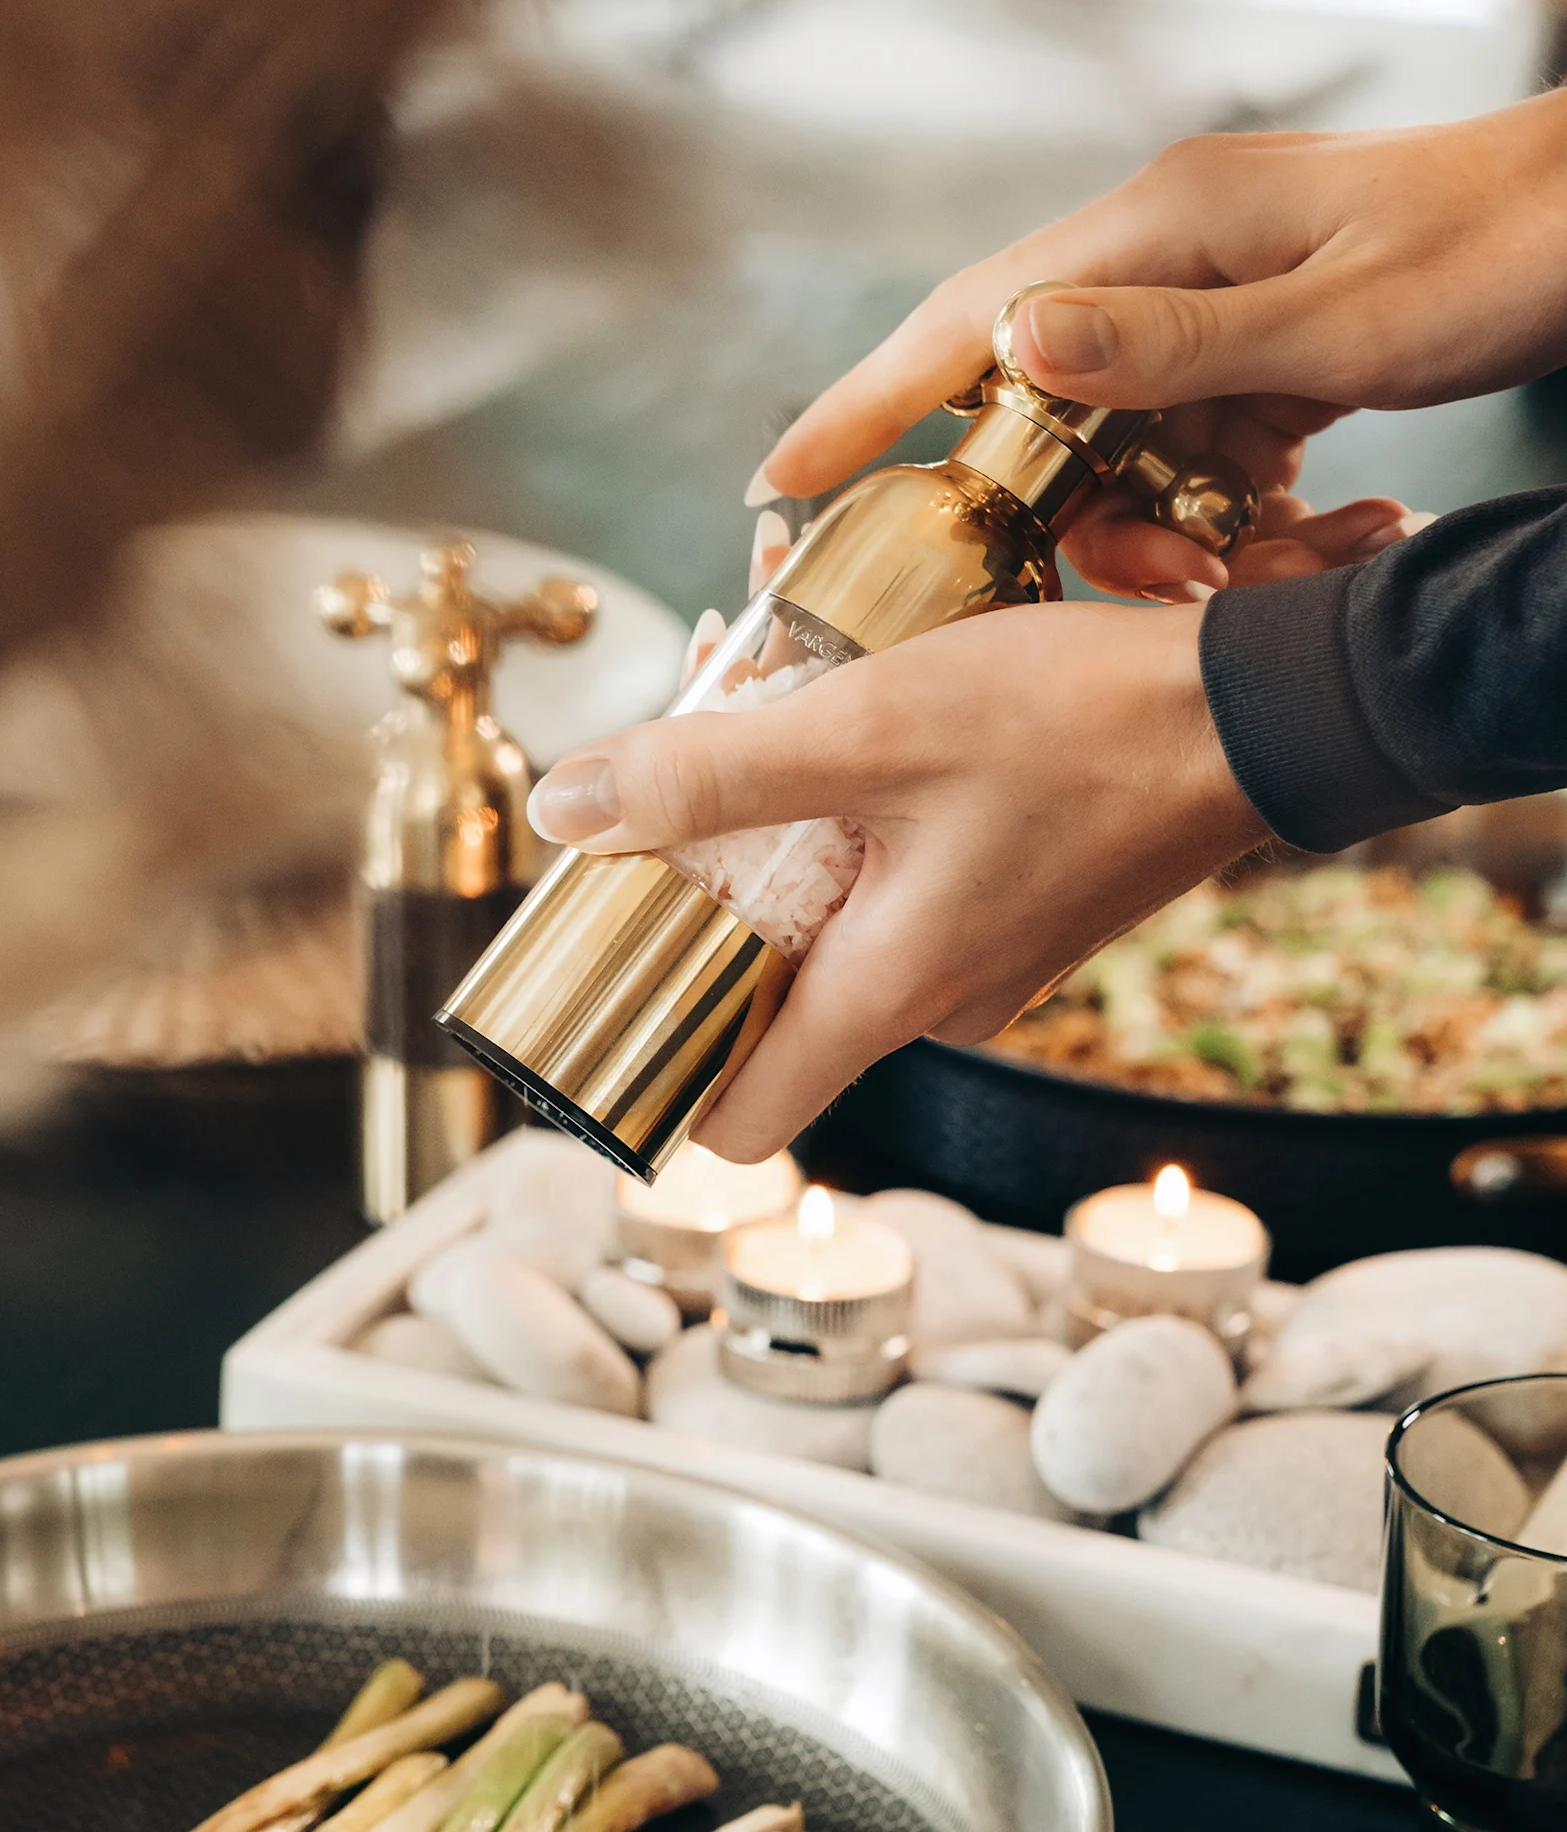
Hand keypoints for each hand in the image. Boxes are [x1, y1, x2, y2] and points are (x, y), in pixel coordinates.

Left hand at [526, 599, 1266, 1159]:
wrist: (1264, 707)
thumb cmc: (1074, 723)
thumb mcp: (864, 728)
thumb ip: (706, 775)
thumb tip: (566, 809)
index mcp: (887, 999)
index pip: (737, 1124)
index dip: (653, 1078)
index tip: (600, 990)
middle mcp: (934, 1006)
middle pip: (768, 1011)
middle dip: (697, 911)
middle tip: (657, 797)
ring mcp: (982, 962)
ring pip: (829, 933)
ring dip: (769, 847)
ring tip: (740, 720)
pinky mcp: (1015, 907)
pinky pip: (892, 891)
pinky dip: (846, 824)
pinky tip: (837, 723)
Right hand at [753, 97, 1566, 597]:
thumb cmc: (1495, 255)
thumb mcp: (1333, 322)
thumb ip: (1169, 343)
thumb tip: (1010, 344)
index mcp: (1154, 231)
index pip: (959, 323)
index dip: (857, 411)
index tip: (772, 490)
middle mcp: (1160, 262)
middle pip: (1032, 414)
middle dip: (1063, 522)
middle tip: (1132, 589)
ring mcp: (1208, 309)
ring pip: (1116, 453)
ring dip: (1160, 534)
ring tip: (1252, 570)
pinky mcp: (1256, 350)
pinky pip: (1189, 455)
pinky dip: (1221, 514)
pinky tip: (1290, 540)